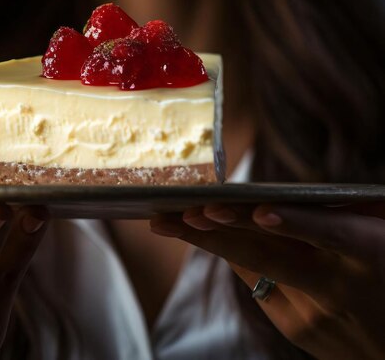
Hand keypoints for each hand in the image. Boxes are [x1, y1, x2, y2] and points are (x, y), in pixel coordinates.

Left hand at [150, 202, 384, 359]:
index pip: (329, 235)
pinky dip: (234, 255)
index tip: (261, 212)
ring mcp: (313, 315)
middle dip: (221, 231)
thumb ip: (346, 215)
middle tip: (179, 212)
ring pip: (253, 269)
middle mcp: (336, 287)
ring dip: (207, 241)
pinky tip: (202, 234)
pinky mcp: (297, 330)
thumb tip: (295, 197)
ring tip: (164, 221)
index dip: (295, 224)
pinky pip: (257, 284)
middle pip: (271, 255)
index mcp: (368, 254)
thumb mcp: (382, 236)